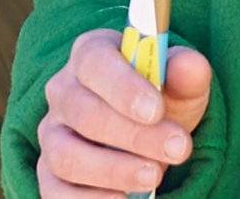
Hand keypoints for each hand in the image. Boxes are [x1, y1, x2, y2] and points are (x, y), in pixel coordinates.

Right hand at [35, 27, 212, 198]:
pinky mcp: (49, 173)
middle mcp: (63, 91)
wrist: (147, 136)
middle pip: (84, 113)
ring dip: (113, 170)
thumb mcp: (180, 87)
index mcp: (90, 55)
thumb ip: (187, 74)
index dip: (124, 87)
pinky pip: (54, 191)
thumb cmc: (160, 103)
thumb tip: (191, 66)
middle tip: (176, 148)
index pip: (94, 62)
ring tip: (154, 177)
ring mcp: (51, 134)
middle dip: (133, 135)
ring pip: (66, 155)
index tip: (156, 111)